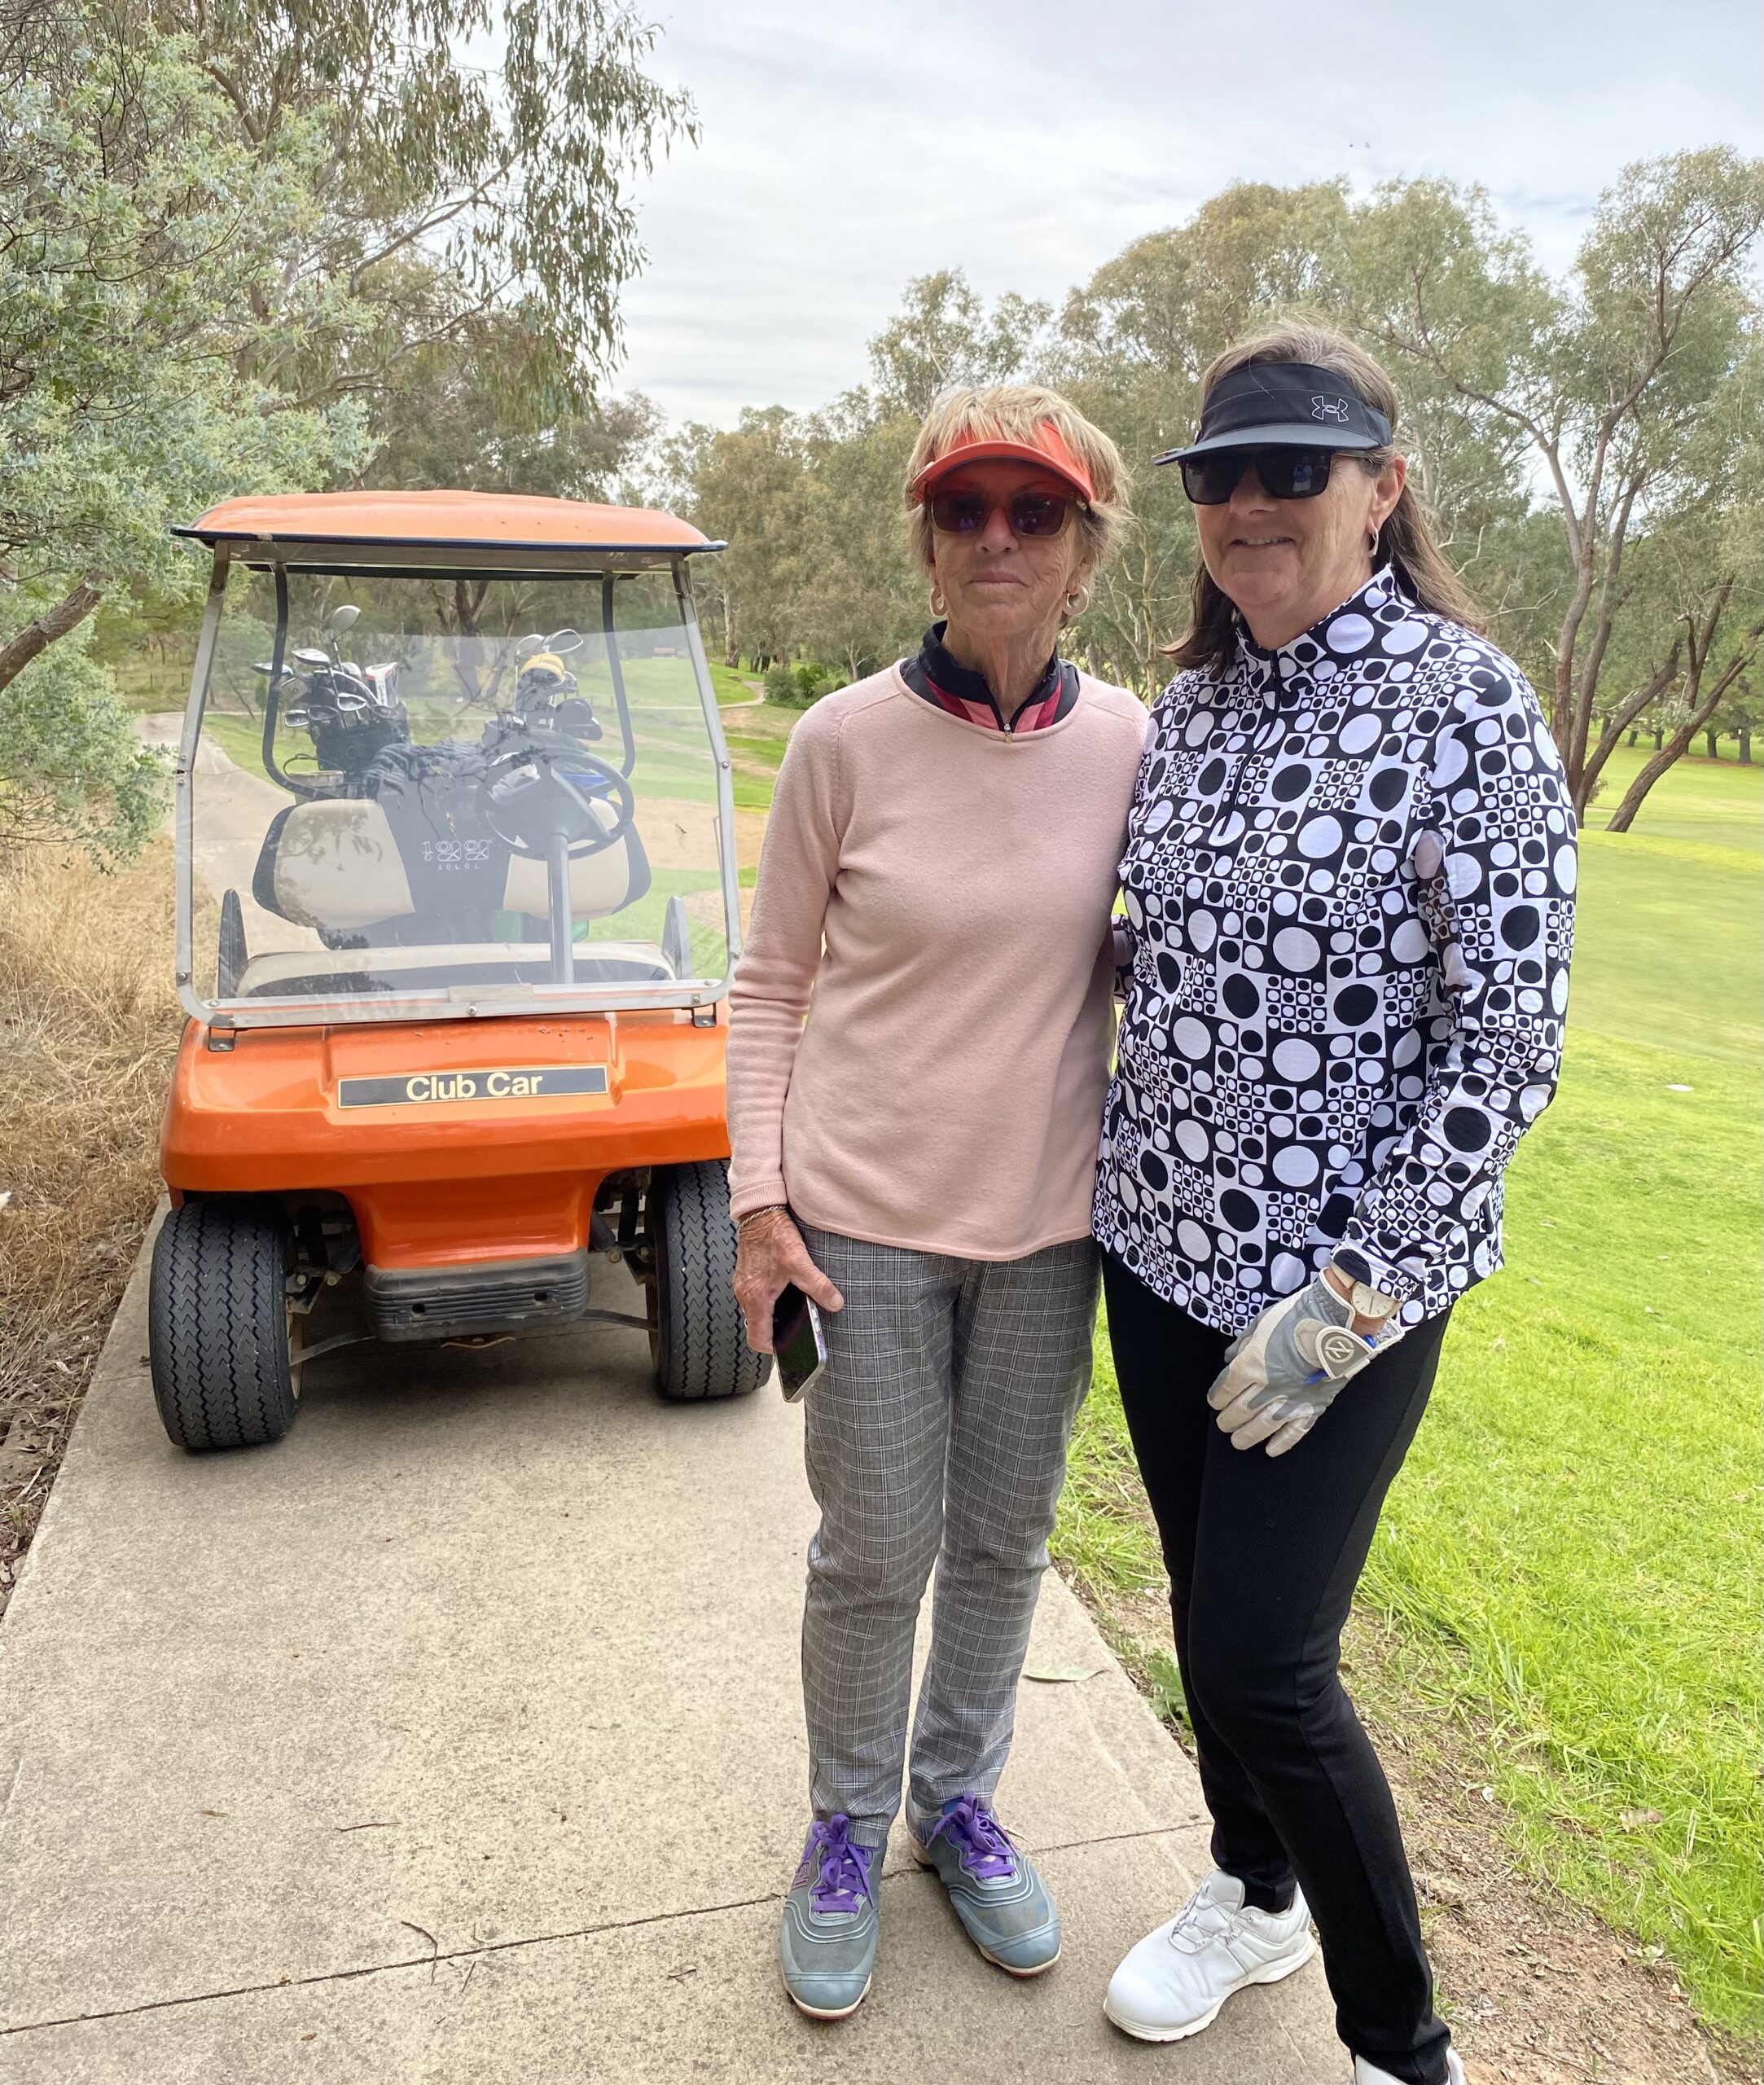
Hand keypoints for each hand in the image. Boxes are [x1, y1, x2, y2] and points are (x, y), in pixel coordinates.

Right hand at [732, 1208, 843, 1353]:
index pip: (757, 1339)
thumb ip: (818, 1285)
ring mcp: (742, 1285)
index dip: (772, 1347)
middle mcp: (745, 1294)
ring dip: (770, 1315)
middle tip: (794, 1327)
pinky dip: (766, 1300)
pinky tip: (781, 1289)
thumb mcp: (800, 1261)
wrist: (759, 1213)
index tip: (787, 1345)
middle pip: (756, 1327)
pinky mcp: (745, 1275)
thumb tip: (834, 1303)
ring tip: (790, 1309)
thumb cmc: (773, 1235)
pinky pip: (753, 1297)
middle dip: (774, 1331)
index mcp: (756, 1298)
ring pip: (754, 1312)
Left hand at [1206, 1272, 1404, 1456]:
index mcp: (1252, 1364)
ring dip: (1247, 1436)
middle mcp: (1268, 1387)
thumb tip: (1229, 1357)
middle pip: (1240, 1411)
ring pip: (1263, 1427)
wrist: (1337, 1321)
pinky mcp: (1314, 1406)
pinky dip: (1282, 1443)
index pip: (1226, 1388)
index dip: (1217, 1397)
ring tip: (1238, 1441)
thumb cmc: (1298, 1315)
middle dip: (1228, 1420)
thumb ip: (1243, 1342)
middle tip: (1224, 1424)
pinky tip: (1271, 1450)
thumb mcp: (1262, 1321)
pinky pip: (1295, 1432)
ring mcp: (1291, 1400)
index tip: (1215, 1401)